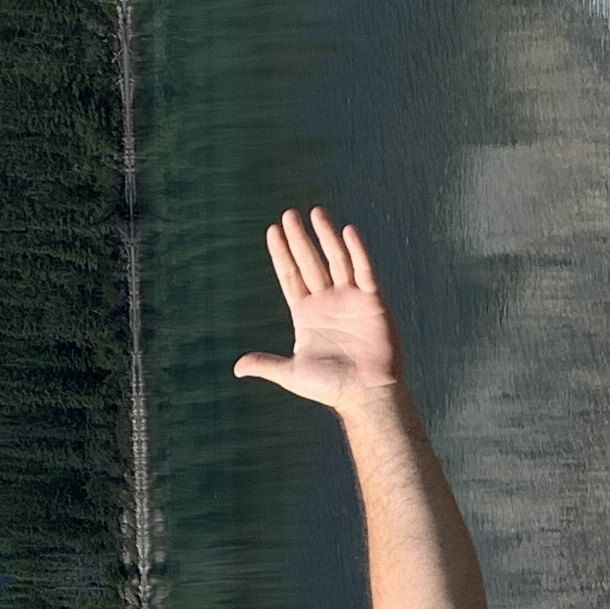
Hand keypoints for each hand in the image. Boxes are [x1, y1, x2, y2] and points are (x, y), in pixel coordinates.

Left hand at [234, 206, 402, 412]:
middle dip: (300, 239)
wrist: (366, 395)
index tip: (272, 231)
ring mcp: (351, 300)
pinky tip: (347, 232)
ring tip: (316, 212)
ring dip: (326, 237)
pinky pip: (364, 271)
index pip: (291, 276)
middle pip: (311, 262)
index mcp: (306, 314)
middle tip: (288, 214)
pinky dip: (357, 251)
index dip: (281, 254)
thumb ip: (266, 364)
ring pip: (336, 260)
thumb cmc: (330, 388)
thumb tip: (236, 367)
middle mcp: (327, 302)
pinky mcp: (373, 302)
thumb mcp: (292, 373)